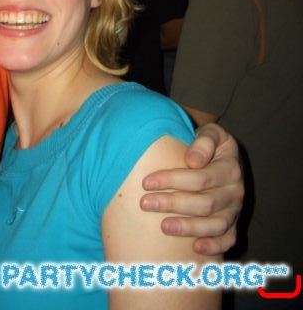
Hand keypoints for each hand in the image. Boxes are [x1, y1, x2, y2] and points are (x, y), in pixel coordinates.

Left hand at [140, 123, 243, 255]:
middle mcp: (235, 191)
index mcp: (230, 168)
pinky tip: (195, 248)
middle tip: (144, 203)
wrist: (223, 156)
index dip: (172, 180)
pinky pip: (228, 240)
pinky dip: (214, 246)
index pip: (200, 178)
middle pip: (204, 203)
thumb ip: (204, 141)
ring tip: (162, 226)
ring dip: (188, 227)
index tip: (146, 182)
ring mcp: (234, 210)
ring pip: (215, 225)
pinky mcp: (233, 224)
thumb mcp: (212, 133)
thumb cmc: (210, 144)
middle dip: (172, 204)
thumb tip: (192, 161)